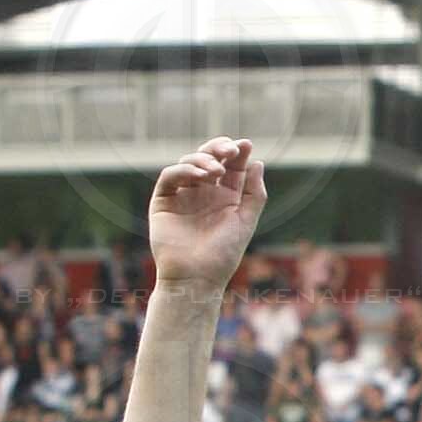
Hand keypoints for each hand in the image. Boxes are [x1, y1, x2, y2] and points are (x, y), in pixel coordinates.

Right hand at [146, 138, 266, 294]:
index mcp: (225, 197)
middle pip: (209, 159)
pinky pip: (170, 177)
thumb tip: (257, 163)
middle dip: (219, 149)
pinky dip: (184, 170)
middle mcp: (204, 192)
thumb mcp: (245, 221)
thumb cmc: (223, 254)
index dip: (237, 153)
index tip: (245, 145)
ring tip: (217, 171)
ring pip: (189, 163)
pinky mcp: (163, 200)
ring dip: (203, 160)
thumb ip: (254, 194)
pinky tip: (199, 175)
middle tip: (231, 149)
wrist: (197, 276)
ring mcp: (183, 194)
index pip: (231, 167)